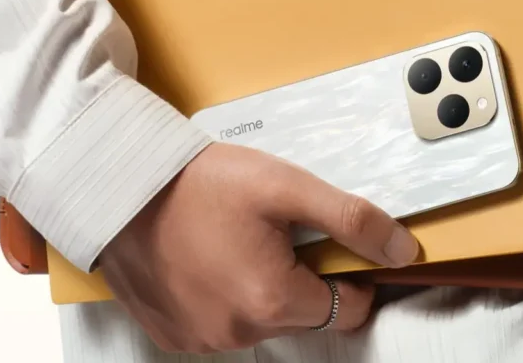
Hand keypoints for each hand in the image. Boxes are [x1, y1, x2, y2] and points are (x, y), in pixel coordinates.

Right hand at [98, 143, 419, 353]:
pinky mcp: (176, 335)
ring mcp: (204, 339)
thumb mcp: (287, 188)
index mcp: (272, 299)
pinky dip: (227, 298)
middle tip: (275, 234)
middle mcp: (238, 331)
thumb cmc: (200, 184)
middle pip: (304, 314)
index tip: (332, 247)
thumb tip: (402, 251)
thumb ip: (352, 220)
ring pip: (263, 320)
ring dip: (263, 288)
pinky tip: (210, 261)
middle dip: (303, 278)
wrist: (121, 188)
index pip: (348, 309)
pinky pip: (223, 325)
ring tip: (236, 242)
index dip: (350, 276)